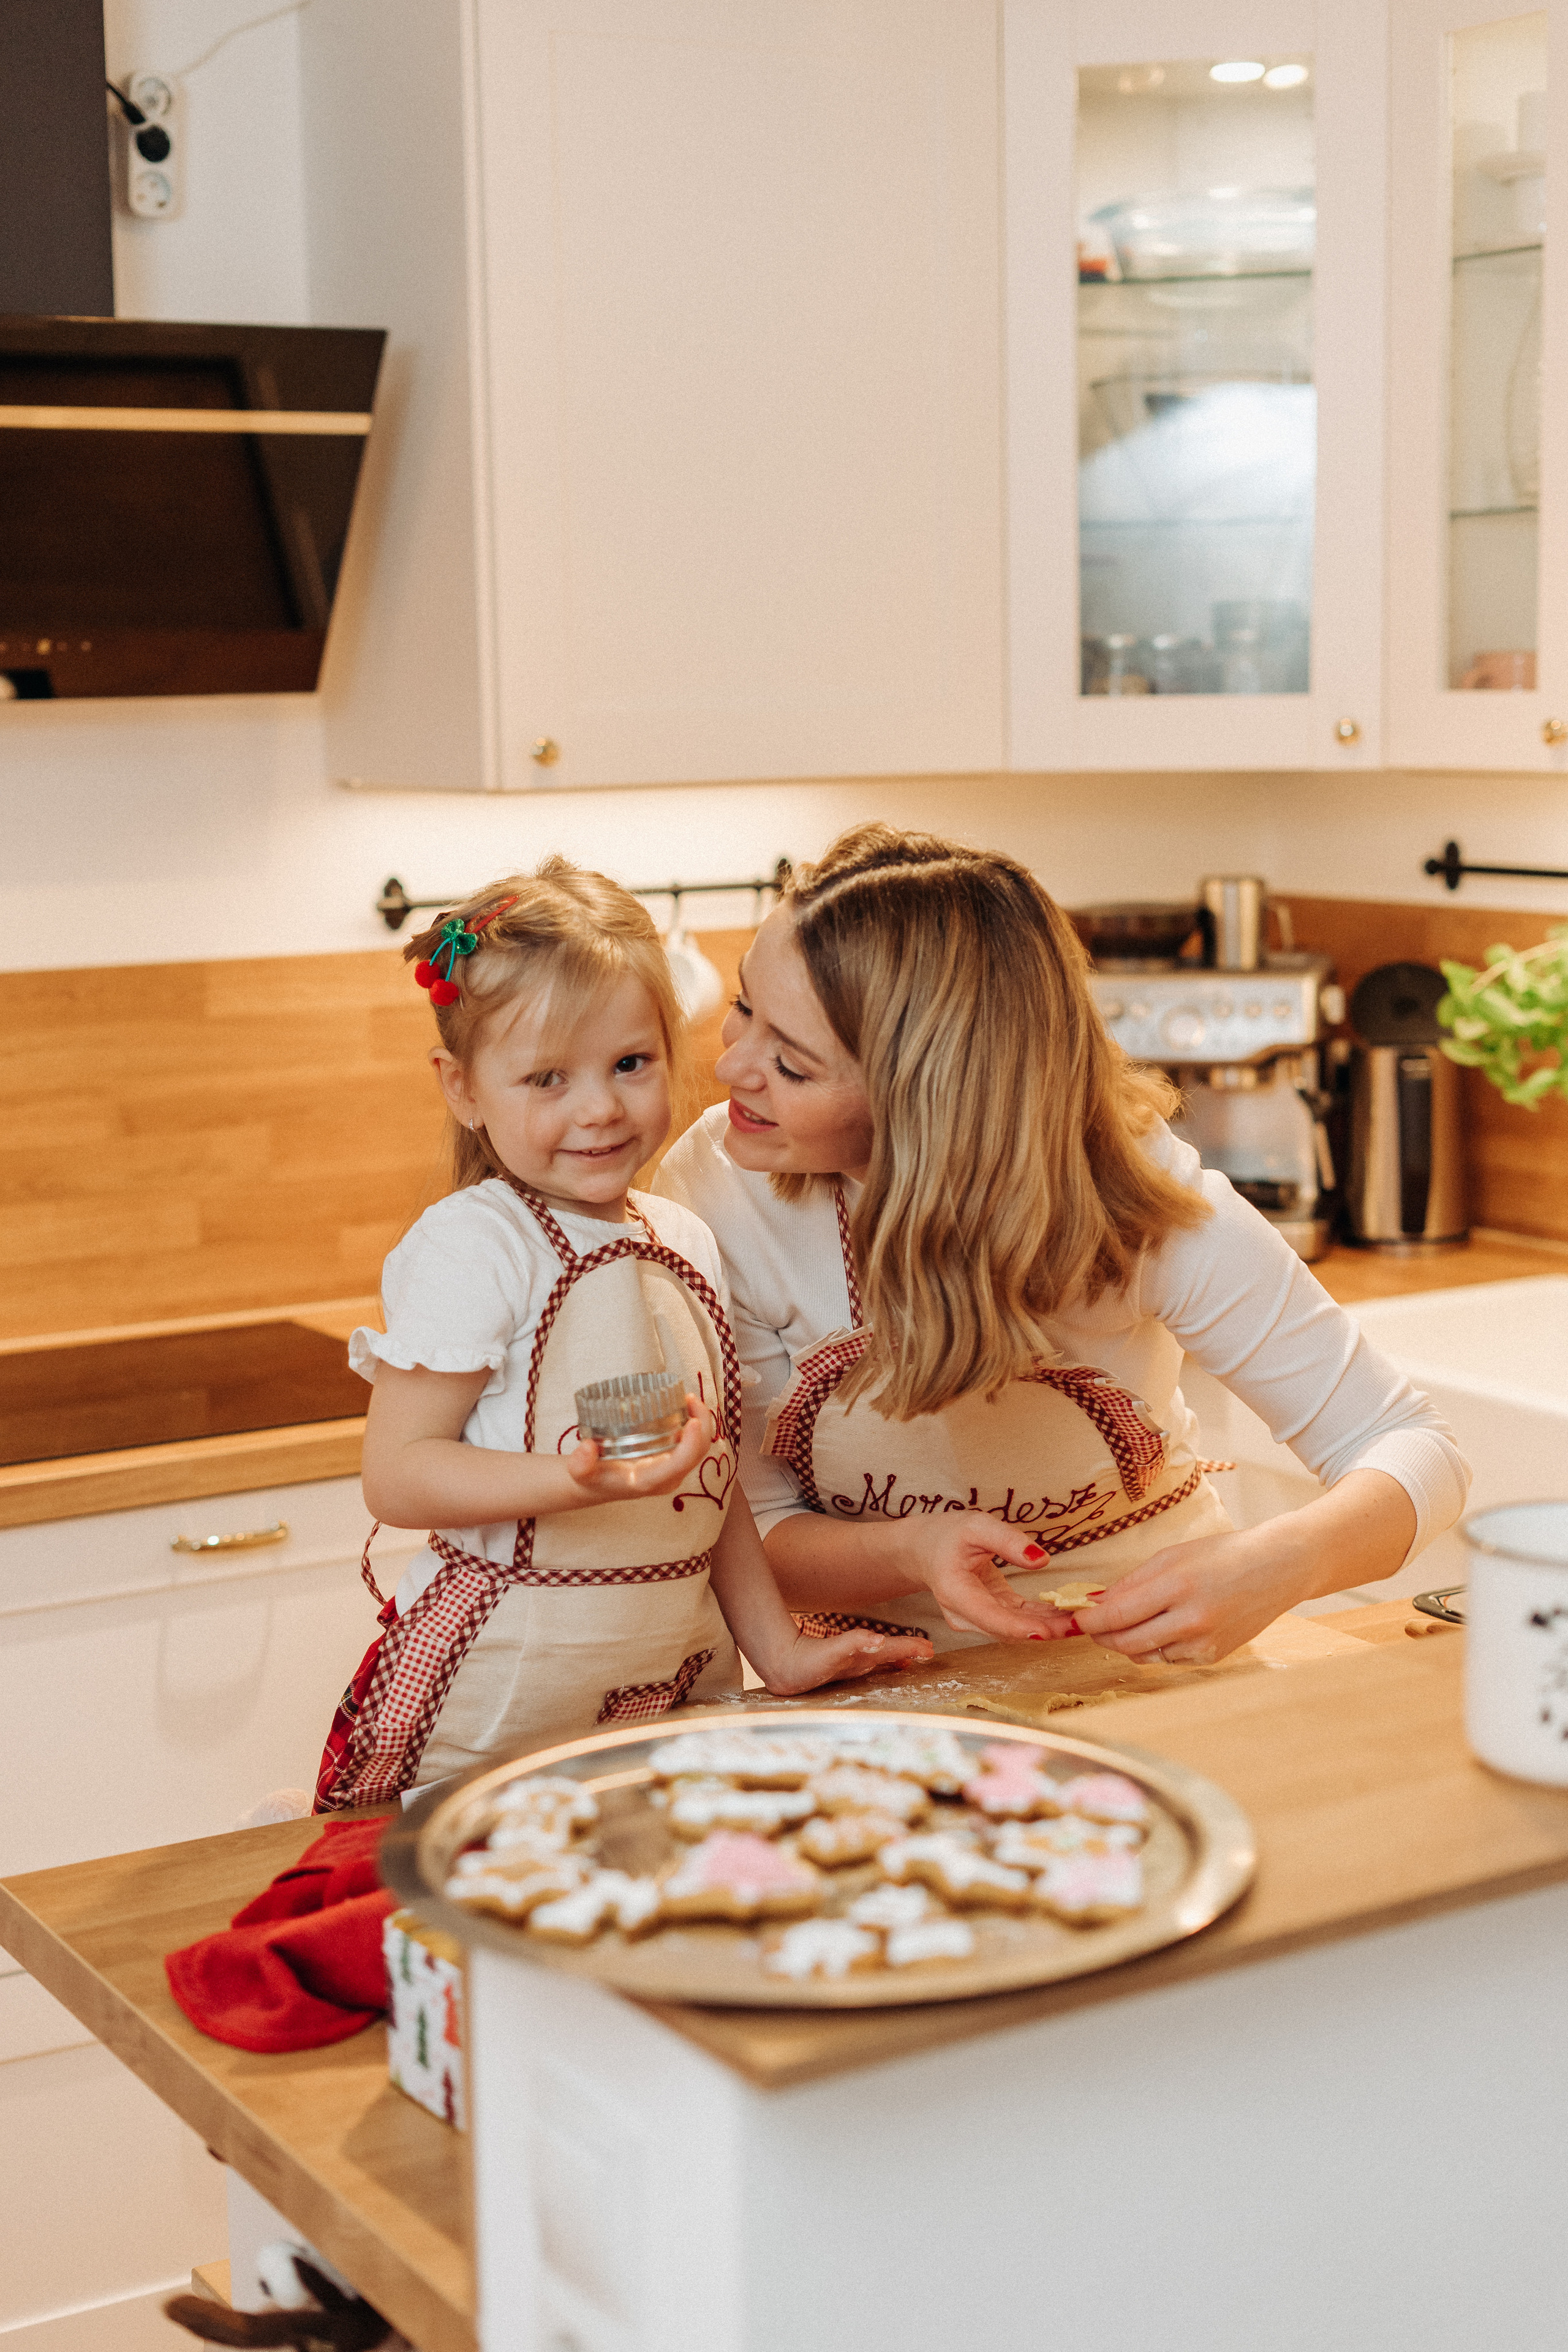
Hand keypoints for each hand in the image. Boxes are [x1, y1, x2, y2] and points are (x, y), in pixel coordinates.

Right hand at [561, 1397, 710, 1502]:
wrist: (595, 1485)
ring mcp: (672, 1470)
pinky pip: (692, 1444)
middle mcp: (667, 1478)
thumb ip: (580, 1464)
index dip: (691, 1443)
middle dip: (702, 1425)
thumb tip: (587, 1447)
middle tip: (689, 1398)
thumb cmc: (591, 1477)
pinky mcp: (672, 1461)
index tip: (692, 1420)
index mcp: (649, 1481)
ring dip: (700, 1422)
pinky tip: (683, 1407)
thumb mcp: (579, 1471)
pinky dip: (694, 1425)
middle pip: (698, 1453)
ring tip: (688, 1398)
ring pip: (699, 1447)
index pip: (679, 1464)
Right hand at [754, 1625, 934, 1694]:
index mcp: (861, 1658)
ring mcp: (848, 1663)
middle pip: (889, 1654)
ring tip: (914, 1654)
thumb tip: (878, 1639)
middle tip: (929, 1650)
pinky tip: (878, 1649)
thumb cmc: (804, 1664)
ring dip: (897, 1654)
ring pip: (878, 1658)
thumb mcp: (831, 1653)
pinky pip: (861, 1657)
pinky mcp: (837, 1660)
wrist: (782, 1668)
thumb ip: (854, 1643)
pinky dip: (874, 1652)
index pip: (891, 1650)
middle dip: (909, 1651)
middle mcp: (858, 1662)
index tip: (930, 1649)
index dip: (910, 1648)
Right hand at [898, 1512, 1078, 1643]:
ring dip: (1048, 1627)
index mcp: (955, 1592)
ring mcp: (977, 1619)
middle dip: (1044, 1629)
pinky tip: (1066, 1614)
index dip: (1019, 1627)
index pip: (989, 1616)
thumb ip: (1007, 1541)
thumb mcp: (976, 1526)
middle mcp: (964, 1614)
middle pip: (1007, 1629)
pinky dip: (1042, 1619)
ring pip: (1016, 1629)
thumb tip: (1041, 1559)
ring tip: (1081, 1620)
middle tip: (1080, 1624)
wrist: (926, 1550)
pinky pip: (1019, 1620)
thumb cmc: (947, 1535)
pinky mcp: (991, 1614)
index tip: (1047, 1632)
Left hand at [1073, 1524, 1317, 1665]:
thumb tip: (1094, 1603)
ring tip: (1123, 1625)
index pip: (1118, 1614)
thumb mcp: (1172, 1556)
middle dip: (1101, 1636)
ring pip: (1144, 1655)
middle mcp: (1191, 1620)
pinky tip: (1159, 1630)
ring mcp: (1204, 1643)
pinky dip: (1154, 1648)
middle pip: (1126, 1642)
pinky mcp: (1213, 1657)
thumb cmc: (1222, 1554)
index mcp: (1177, 1586)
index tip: (1073, 1619)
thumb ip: (1131, 1583)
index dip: (1089, 1621)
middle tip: (1090, 1625)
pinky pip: (1168, 1659)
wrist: (1277, 1568)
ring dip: (1126, 1643)